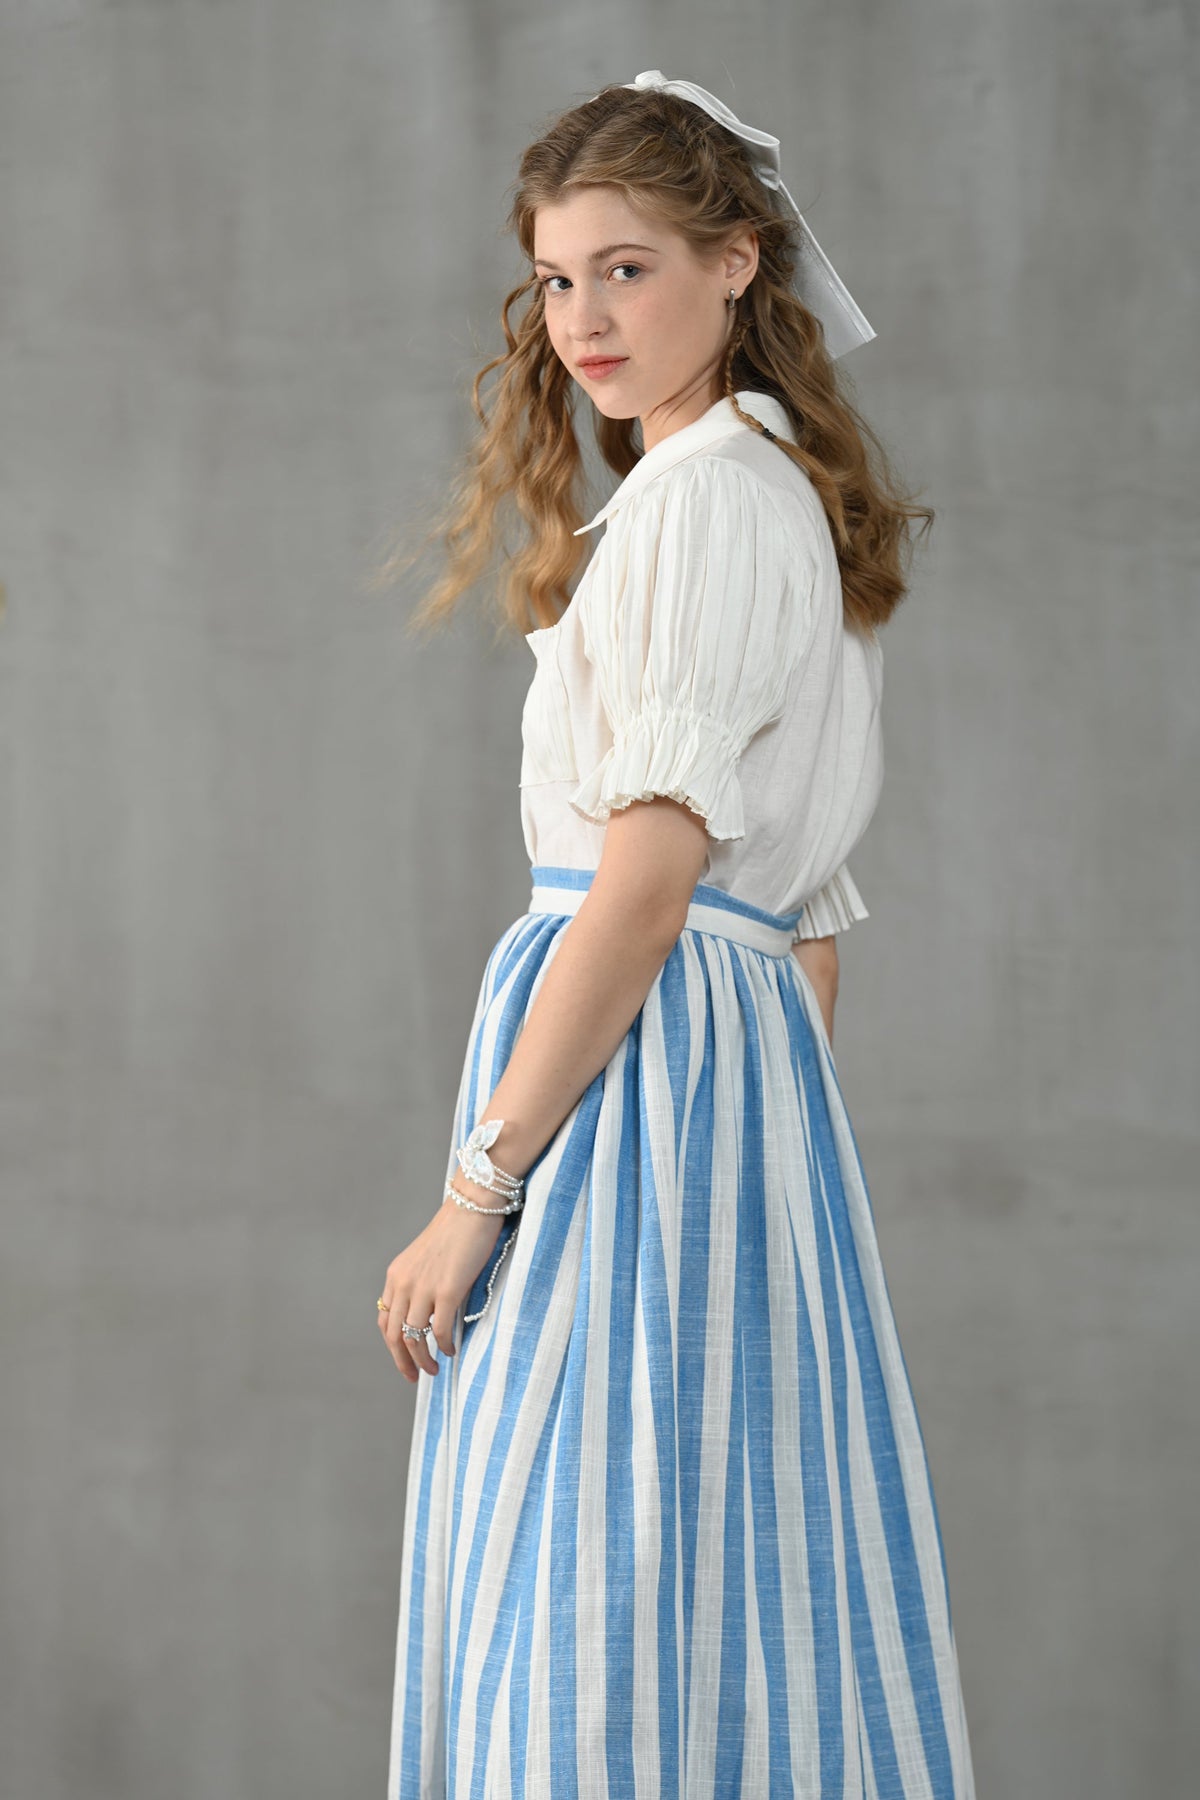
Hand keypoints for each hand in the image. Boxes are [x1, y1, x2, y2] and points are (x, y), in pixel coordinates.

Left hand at [377, 1188, 507, 1381]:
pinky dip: (445, 1346)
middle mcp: (404, 1283)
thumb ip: (420, 1283)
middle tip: (414, 1377)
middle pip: (394, 1335)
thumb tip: (429, 1315)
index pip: (385, 1319)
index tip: (403, 1360)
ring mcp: (424, 1288)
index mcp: (396, 1275)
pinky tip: (452, 1351)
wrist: (472, 1206)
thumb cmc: (456, 1230)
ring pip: (415, 1338)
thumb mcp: (426, 1258)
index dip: (392, 1345)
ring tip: (434, 1369)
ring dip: (423, 1360)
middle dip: (403, 1361)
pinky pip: (440, 1331)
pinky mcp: (448, 1291)